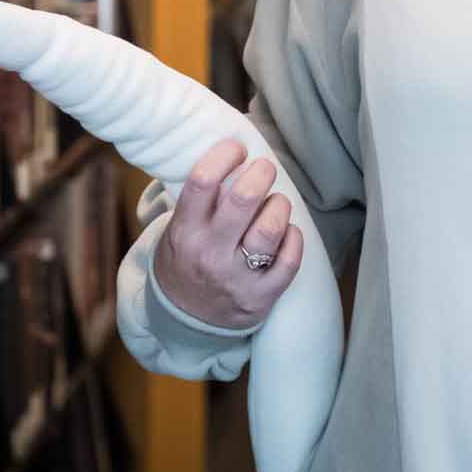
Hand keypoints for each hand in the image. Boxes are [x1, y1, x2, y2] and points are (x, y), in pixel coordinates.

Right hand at [153, 138, 305, 330]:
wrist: (184, 322)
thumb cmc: (186, 262)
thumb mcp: (177, 231)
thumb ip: (200, 200)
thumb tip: (232, 155)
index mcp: (185, 232)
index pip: (203, 181)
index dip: (224, 155)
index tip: (237, 150)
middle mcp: (209, 255)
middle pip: (244, 199)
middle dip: (261, 173)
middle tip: (264, 169)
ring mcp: (235, 279)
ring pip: (270, 229)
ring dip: (279, 205)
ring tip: (276, 202)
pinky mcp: (260, 298)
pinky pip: (290, 261)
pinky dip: (294, 238)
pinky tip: (288, 232)